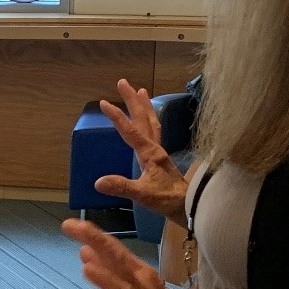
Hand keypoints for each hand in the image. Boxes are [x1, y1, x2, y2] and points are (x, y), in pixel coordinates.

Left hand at [61, 219, 232, 288]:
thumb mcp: (139, 286)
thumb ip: (112, 271)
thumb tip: (85, 252)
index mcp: (139, 273)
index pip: (114, 249)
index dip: (92, 234)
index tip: (70, 223)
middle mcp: (141, 284)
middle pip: (116, 258)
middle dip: (94, 240)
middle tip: (70, 225)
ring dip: (105, 279)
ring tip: (87, 268)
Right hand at [92, 80, 188, 223]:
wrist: (190, 206)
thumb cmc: (167, 199)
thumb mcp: (142, 194)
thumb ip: (122, 187)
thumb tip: (98, 182)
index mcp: (149, 153)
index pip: (130, 131)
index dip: (117, 117)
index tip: (104, 102)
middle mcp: (155, 148)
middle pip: (143, 118)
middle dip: (132, 100)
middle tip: (123, 82)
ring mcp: (159, 152)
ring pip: (152, 123)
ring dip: (145, 106)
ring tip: (141, 91)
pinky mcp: (161, 159)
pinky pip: (155, 133)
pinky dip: (151, 121)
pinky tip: (149, 121)